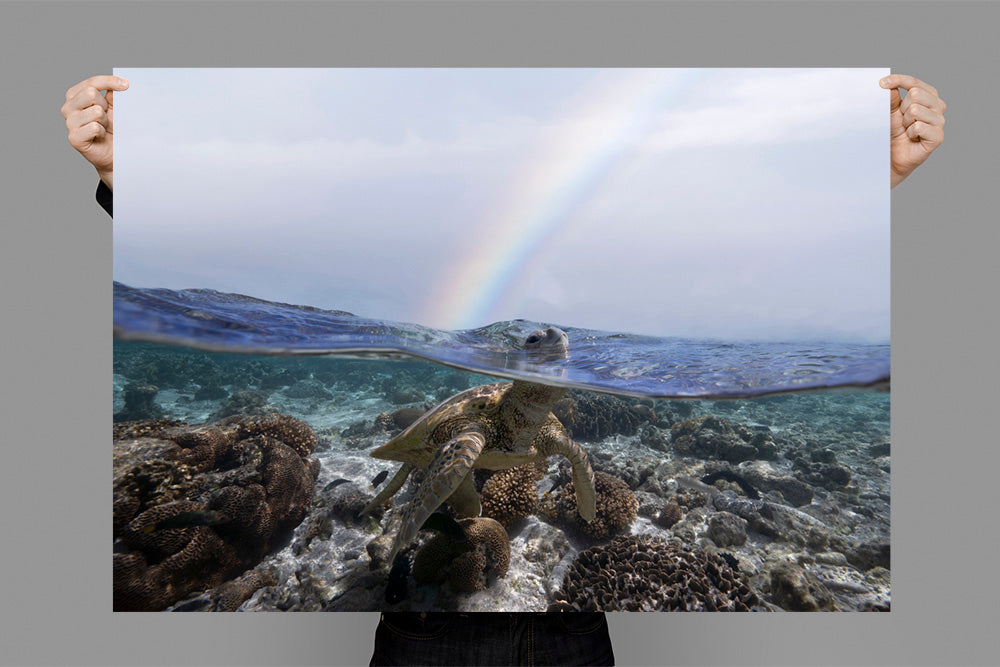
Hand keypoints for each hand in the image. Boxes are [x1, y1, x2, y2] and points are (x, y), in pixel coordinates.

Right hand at [61, 75, 129, 189]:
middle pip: (90, 93)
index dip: (109, 82)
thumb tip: (120, 83)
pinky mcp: (74, 137)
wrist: (115, 154)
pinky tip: (100, 137)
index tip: (126, 85)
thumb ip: (112, 94)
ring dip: (105, 120)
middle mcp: (68, 107)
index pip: (92, 82)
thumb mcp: (114, 107)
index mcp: (75, 96)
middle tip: (107, 118)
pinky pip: (94, 127)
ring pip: (95, 111)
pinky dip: (102, 132)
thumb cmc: (113, 129)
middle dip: (105, 105)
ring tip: (104, 128)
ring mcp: (70, 123)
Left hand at [880, 74, 945, 188]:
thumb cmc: (894, 132)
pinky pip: (919, 126)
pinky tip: (912, 138)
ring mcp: (940, 121)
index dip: (898, 80)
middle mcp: (937, 105)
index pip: (914, 82)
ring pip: (916, 110)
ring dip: (905, 122)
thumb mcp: (890, 112)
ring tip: (906, 130)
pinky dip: (910, 133)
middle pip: (916, 94)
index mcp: (928, 95)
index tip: (881, 83)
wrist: (892, 156)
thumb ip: (891, 98)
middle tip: (902, 121)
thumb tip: (888, 87)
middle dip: (902, 108)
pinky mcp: (938, 136)